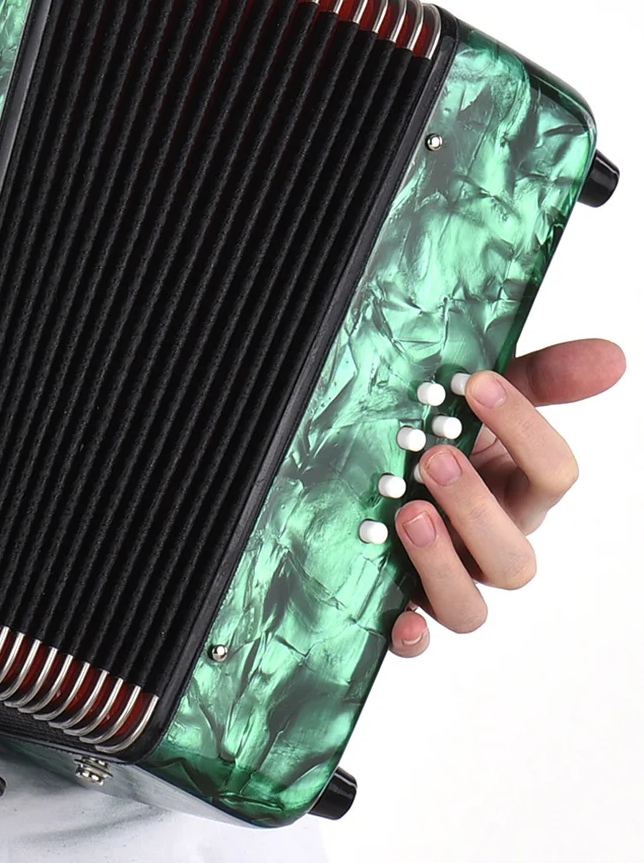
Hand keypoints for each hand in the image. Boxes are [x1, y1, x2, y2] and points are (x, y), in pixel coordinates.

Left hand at [388, 338, 625, 654]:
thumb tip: (613, 354)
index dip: (525, 431)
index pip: (552, 476)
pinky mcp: (401, 600)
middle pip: (513, 557)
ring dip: (441, 565)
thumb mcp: (484, 391)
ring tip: (408, 513)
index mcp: (519, 491)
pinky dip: (409, 635)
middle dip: (476, 509)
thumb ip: (543, 375)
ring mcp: (449, 577)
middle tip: (434, 458)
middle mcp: (490, 542)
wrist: (377, 456)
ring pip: (469, 606)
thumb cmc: (443, 428)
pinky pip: (415, 636)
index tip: (479, 383)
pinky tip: (397, 617)